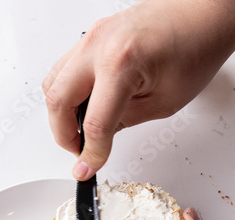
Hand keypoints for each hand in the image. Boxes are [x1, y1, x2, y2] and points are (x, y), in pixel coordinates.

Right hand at [42, 0, 234, 179]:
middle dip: (63, 135)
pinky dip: (65, 92)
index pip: (94, 123)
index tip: (87, 168)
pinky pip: (63, 68)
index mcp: (121, 63)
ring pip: (52, 83)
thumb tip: (98, 139)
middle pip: (58, 101)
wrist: (203, 14)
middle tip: (79, 150)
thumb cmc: (196, 47)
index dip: (90, 153)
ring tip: (79, 131)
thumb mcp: (164, 102)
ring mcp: (92, 36)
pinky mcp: (92, 35)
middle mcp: (99, 45)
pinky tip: (81, 105)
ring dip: (60, 113)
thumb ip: (125, 122)